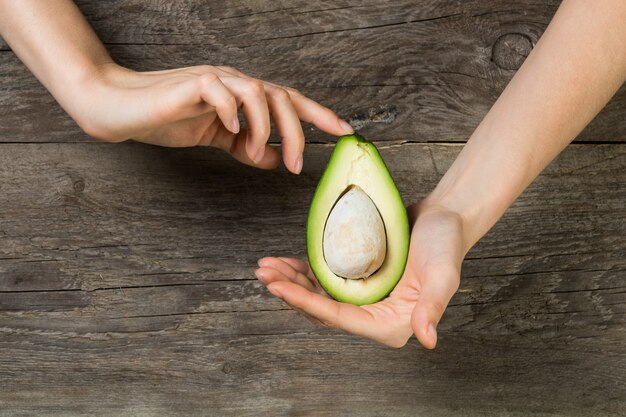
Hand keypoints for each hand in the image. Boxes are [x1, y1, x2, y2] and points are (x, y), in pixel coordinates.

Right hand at [72, 64, 352, 173]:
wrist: (124, 110)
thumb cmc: (169, 119)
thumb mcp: (218, 139)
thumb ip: (246, 148)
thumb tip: (275, 161)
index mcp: (244, 96)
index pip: (289, 101)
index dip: (318, 115)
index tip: (345, 131)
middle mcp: (235, 83)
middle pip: (281, 96)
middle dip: (295, 131)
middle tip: (297, 166)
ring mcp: (215, 80)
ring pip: (257, 91)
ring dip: (265, 126)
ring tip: (256, 153)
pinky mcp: (192, 83)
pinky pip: (222, 91)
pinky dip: (234, 112)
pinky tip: (232, 133)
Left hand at [255, 202, 466, 347]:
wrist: (443, 218)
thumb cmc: (445, 244)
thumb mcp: (443, 274)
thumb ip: (432, 307)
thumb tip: (427, 340)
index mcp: (390, 323)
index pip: (340, 318)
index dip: (307, 304)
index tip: (278, 288)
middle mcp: (372, 314)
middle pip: (322, 309)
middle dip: (290, 292)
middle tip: (262, 274)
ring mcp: (362, 297)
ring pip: (317, 294)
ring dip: (290, 282)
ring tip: (265, 266)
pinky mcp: (355, 278)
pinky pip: (323, 278)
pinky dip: (302, 270)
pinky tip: (283, 262)